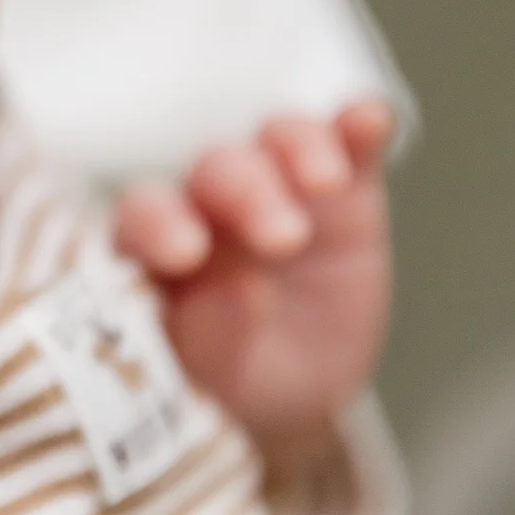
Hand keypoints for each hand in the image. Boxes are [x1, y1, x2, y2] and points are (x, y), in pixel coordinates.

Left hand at [111, 100, 394, 451]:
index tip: (187, 252)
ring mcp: (276, 187)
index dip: (160, 225)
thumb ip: (210, 338)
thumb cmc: (226, 386)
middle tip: (281, 238)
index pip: (145, 219)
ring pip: (276, 143)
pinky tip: (369, 120)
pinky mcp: (345, 189)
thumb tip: (236, 290)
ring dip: (298, 148)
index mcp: (153, 251)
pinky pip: (347, 142)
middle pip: (217, 173)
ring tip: (324, 180)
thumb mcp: (213, 385)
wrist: (289, 394)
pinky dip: (357, 125)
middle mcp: (208, 206)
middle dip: (245, 192)